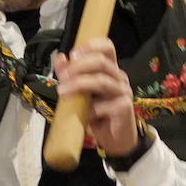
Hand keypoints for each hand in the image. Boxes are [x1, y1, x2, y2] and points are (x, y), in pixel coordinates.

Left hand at [52, 38, 138, 157]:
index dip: (91, 46)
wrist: (114, 140)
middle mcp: (119, 77)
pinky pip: (103, 105)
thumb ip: (71, 75)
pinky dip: (90, 110)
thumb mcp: (81, 93)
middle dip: (78, 66)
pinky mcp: (125, 108)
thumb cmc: (98, 115)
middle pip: (102, 61)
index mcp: (110, 70)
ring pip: (101, 81)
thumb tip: (60, 58)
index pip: (107, 47)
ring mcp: (123, 92)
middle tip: (63, 76)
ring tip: (62, 91)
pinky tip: (83, 116)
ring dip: (79, 84)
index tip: (73, 54)